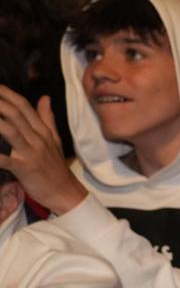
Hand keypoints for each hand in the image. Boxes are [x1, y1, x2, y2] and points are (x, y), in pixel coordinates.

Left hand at [0, 86, 85, 214]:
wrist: (65, 193)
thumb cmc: (55, 167)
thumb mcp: (54, 140)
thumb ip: (47, 118)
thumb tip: (44, 98)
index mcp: (43, 131)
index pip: (24, 107)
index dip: (8, 94)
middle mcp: (37, 139)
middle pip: (15, 114)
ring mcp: (30, 153)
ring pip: (10, 131)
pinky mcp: (23, 169)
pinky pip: (5, 160)